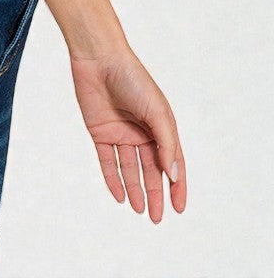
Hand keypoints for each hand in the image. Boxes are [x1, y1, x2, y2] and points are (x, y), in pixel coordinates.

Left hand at [69, 45, 186, 222]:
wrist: (99, 58)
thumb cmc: (133, 79)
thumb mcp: (156, 111)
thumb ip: (165, 143)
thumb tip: (172, 174)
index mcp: (160, 125)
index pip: (172, 161)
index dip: (177, 185)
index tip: (179, 208)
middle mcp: (142, 131)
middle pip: (150, 169)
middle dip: (155, 193)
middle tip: (158, 218)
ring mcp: (120, 132)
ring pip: (129, 168)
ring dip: (135, 189)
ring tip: (141, 211)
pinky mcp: (100, 132)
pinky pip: (107, 161)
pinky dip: (112, 178)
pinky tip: (119, 196)